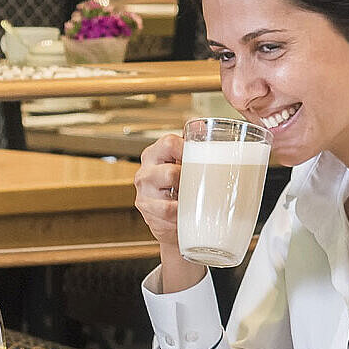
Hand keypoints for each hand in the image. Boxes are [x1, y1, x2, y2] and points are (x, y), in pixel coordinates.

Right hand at [135, 134, 205, 293]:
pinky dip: (180, 211)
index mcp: (155, 154)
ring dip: (186, 194)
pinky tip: (185, 211)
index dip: (186, 149)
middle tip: (201, 183)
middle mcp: (146, 170)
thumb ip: (195, 147)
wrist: (174, 225)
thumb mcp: (187, 167)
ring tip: (193, 197)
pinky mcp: (147, 210)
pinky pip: (167, 210)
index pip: (168, 143)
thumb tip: (204, 123)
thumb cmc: (183, 191)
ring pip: (169, 191)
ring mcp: (144, 191)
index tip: (202, 157)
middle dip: (190, 179)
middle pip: (169, 170)